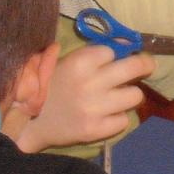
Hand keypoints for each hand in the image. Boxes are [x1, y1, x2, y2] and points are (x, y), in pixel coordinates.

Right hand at [15, 46, 154, 151]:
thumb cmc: (50, 87)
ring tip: (116, 96)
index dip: (116, 54)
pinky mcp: (96, 130)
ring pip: (136, 95)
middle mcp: (89, 84)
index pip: (115, 51)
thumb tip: (128, 43)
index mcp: (79, 63)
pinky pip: (124, 120)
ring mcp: (94, 108)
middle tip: (144, 67)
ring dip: (128, 95)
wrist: (29, 122)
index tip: (116, 58)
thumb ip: (94, 53)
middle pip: (135, 67)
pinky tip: (105, 115)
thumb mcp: (67, 62)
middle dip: (144, 65)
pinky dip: (117, 117)